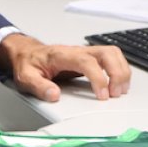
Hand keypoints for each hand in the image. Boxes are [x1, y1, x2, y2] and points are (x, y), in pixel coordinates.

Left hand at [0, 33, 130, 102]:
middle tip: (116, 94)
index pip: (87, 62)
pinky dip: (120, 69)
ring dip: (122, 71)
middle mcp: (77, 51)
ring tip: (120, 90)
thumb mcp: (26, 77)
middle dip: (117, 73)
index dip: (98, 78)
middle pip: (106, 53)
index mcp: (62, 55)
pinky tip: (119, 83)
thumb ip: (39, 87)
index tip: (103, 95)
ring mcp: (85, 53)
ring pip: (112, 53)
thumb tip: (54, 95)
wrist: (27, 53)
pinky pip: (111, 58)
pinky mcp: (90, 57)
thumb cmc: (29, 64)